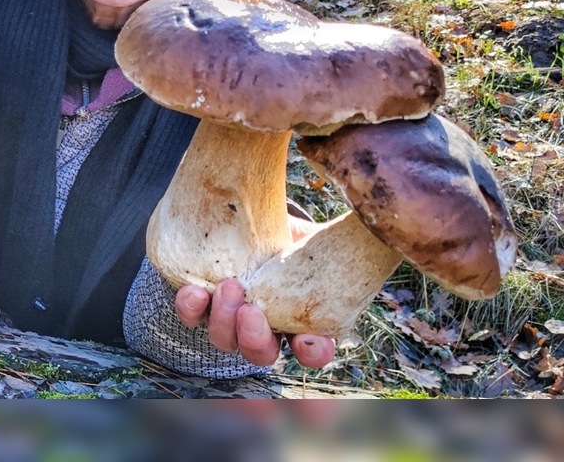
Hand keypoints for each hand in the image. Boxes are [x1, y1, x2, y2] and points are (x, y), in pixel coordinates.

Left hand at [173, 216, 335, 367]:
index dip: (311, 351)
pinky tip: (193, 291)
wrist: (253, 215)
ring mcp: (232, 317)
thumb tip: (372, 211)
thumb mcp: (326, 234)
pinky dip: (191, 308)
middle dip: (254, 338)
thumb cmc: (295, 229)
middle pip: (260, 353)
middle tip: (252, 311)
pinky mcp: (205, 300)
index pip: (313, 351)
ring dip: (224, 321)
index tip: (309, 339)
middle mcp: (267, 327)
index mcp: (304, 319)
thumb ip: (349, 233)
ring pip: (224, 340)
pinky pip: (193, 316)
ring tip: (228, 289)